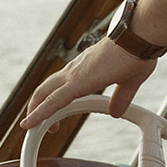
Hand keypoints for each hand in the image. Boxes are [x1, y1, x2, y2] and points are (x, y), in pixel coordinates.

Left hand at [21, 38, 155, 130]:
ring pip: (43, 94)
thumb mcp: (128, 82)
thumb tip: (116, 112)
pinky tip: (29, 124)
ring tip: (29, 127)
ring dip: (35, 111)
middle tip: (37, 124)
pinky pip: (51, 101)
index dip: (54, 99)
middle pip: (45, 88)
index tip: (55, 114)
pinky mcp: (76, 82)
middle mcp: (75, 70)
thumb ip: (121, 97)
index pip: (61, 86)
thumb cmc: (137, 53)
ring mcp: (73, 74)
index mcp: (86, 70)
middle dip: (38, 106)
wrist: (138, 38)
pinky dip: (38, 113)